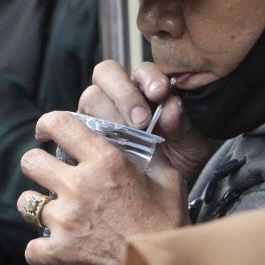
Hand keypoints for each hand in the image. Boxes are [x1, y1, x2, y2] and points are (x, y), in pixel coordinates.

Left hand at [19, 110, 188, 264]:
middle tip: (50, 175)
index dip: (47, 124)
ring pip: (26, 203)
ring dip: (37, 207)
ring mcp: (65, 220)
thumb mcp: (168, 179)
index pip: (59, 124)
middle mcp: (80, 185)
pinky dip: (41, 251)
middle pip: (31, 161)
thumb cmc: (168, 223)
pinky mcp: (59, 251)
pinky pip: (32, 248)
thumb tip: (140, 140)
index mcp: (106, 161)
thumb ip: (148, 156)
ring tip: (55, 214)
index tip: (46, 132)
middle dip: (38, 165)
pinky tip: (55, 250)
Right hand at [78, 60, 210, 186]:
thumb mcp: (189, 147)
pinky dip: (85, 133)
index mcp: (148, 89)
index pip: (142, 70)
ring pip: (91, 97)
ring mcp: (97, 113)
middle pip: (107, 73)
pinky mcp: (81, 133)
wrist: (160, 194)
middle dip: (124, 94)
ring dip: (108, 114)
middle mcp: (119, 95)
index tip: (159, 93)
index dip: (148, 77)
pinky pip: (75, 125)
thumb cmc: (177, 162)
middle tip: (140, 121)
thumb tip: (172, 106)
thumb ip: (183, 126)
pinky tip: (101, 148)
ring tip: (126, 138)